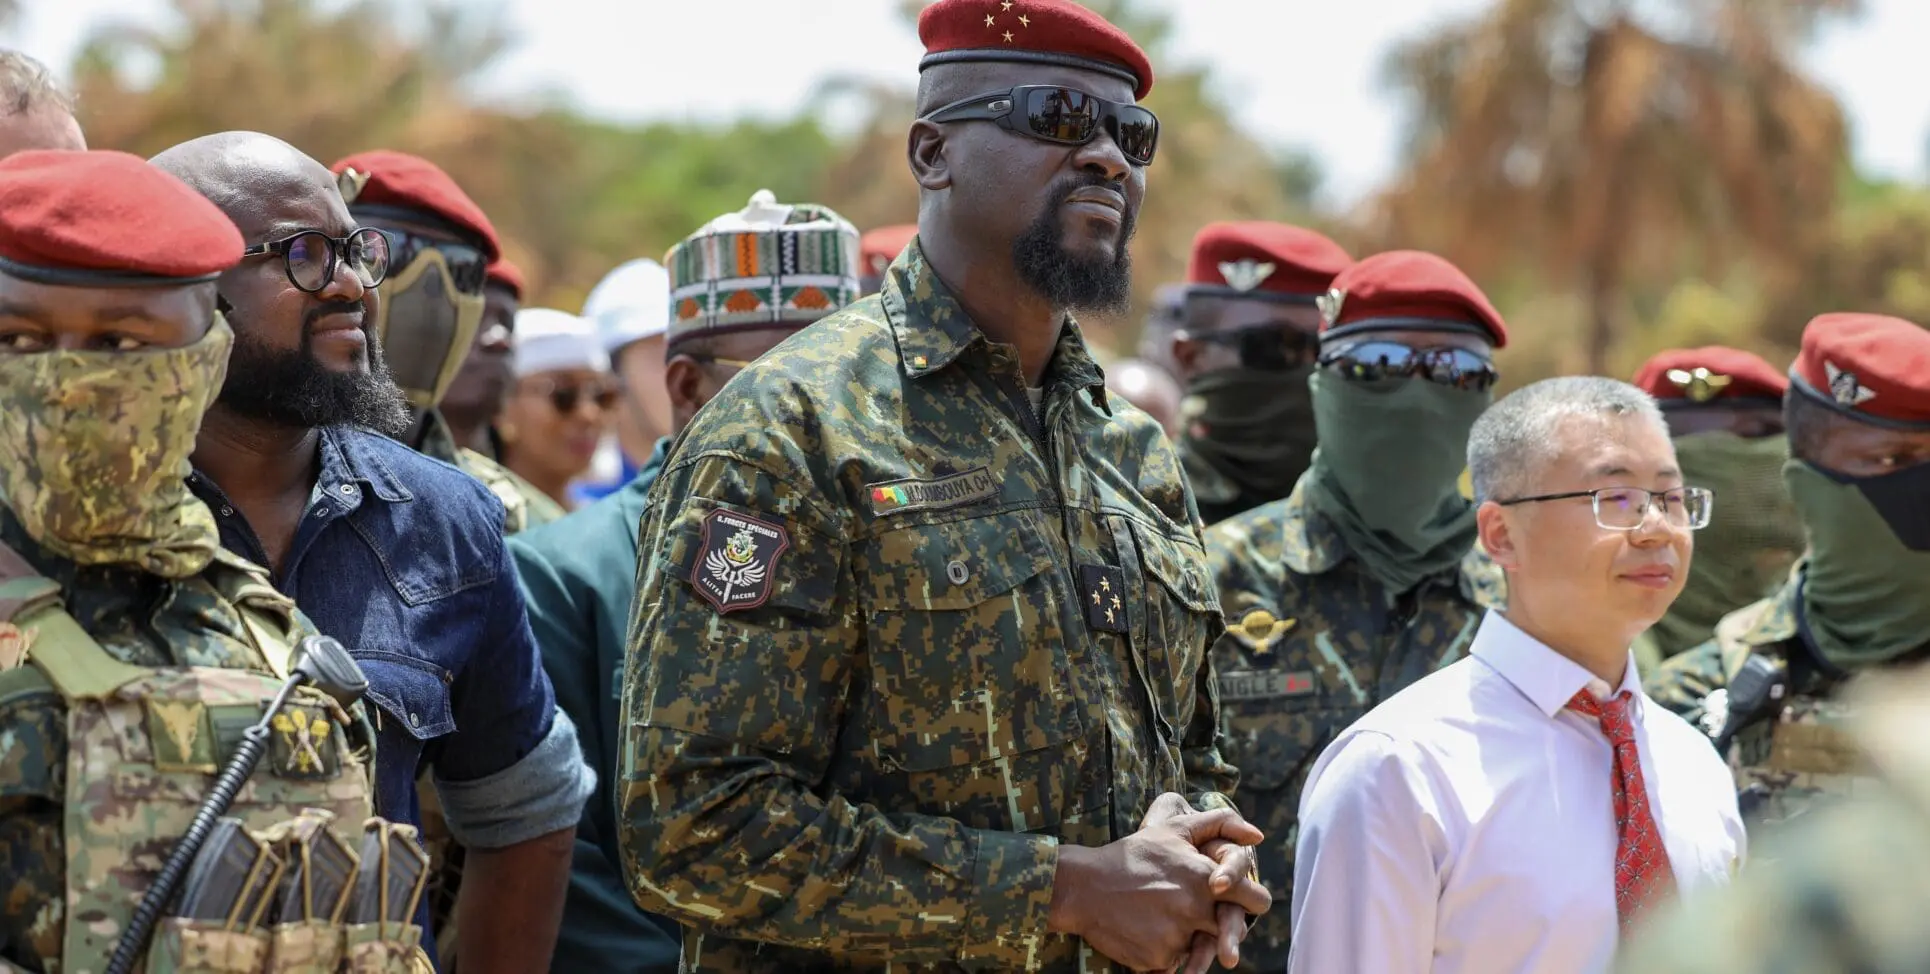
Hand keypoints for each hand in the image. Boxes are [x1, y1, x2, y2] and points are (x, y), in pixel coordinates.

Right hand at [1047, 793, 1263, 971]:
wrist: (1084, 887)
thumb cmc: (1133, 855)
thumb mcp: (1174, 829)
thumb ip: (1220, 824)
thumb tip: (1258, 836)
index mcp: (1206, 878)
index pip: (1256, 900)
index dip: (1251, 901)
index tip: (1240, 900)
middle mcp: (1197, 910)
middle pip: (1231, 929)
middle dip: (1221, 924)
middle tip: (1192, 911)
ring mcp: (1178, 937)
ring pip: (1200, 946)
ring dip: (1188, 936)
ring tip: (1158, 915)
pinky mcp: (1159, 958)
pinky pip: (1174, 960)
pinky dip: (1163, 949)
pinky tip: (1143, 929)